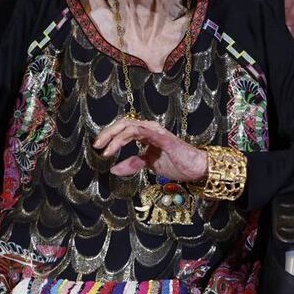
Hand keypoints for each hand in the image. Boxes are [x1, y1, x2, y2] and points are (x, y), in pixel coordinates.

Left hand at [93, 118, 207, 181]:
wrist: (196, 168)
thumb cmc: (177, 163)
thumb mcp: (150, 165)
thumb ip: (133, 163)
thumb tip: (114, 169)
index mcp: (147, 133)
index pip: (124, 129)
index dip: (109, 136)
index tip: (98, 148)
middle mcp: (151, 129)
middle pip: (124, 124)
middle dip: (108, 133)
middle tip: (97, 145)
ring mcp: (157, 132)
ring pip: (130, 126)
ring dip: (115, 137)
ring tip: (106, 150)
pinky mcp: (163, 138)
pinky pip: (143, 132)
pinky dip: (128, 137)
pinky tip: (118, 143)